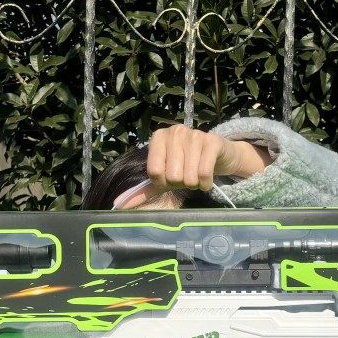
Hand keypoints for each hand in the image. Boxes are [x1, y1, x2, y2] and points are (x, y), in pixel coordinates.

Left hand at [118, 125, 270, 208]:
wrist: (217, 155)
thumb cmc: (186, 165)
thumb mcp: (164, 177)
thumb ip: (143, 190)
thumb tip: (120, 205)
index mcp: (159, 137)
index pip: (154, 172)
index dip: (164, 182)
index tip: (170, 178)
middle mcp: (175, 132)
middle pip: (173, 175)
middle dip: (181, 183)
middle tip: (186, 176)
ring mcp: (194, 135)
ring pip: (189, 176)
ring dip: (194, 184)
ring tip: (197, 176)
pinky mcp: (212, 142)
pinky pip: (204, 173)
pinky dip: (206, 184)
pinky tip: (206, 179)